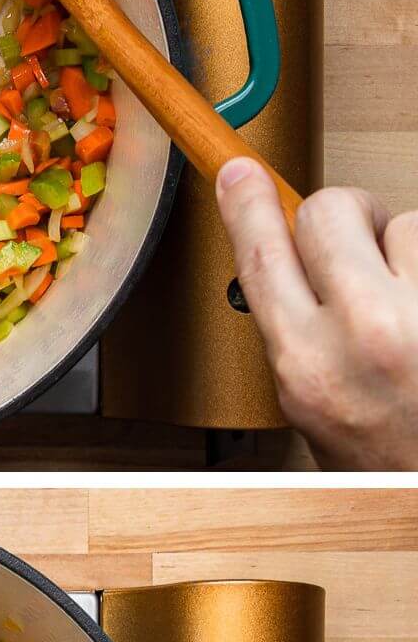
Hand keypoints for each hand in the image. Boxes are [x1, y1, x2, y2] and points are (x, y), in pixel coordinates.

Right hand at [216, 158, 417, 468]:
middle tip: (360, 244)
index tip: (241, 174)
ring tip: (414, 305)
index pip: (263, 256)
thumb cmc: (394, 467)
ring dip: (409, 253)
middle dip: (344, 217)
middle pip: (330, 211)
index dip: (248, 206)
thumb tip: (286, 260)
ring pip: (407, 224)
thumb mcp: (317, 409)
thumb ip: (297, 334)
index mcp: (310, 369)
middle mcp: (370, 336)